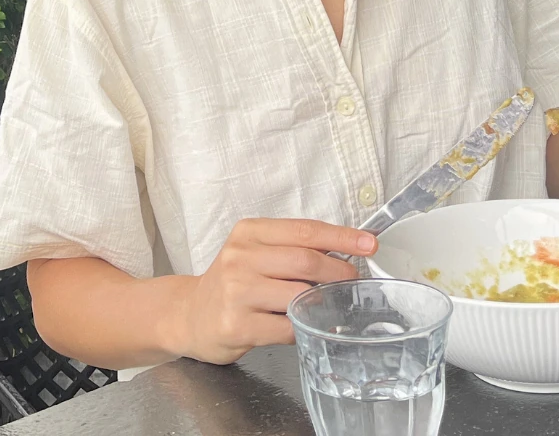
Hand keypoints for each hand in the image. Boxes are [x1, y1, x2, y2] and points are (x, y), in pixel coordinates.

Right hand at [173, 218, 373, 363]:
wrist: (188, 314)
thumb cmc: (231, 283)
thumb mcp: (253, 253)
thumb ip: (289, 249)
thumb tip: (342, 252)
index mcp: (248, 233)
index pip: (304, 230)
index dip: (341, 237)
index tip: (369, 243)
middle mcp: (240, 258)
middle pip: (305, 262)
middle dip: (339, 272)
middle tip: (354, 280)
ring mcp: (237, 293)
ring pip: (298, 296)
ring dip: (321, 303)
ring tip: (327, 305)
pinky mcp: (237, 325)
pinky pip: (287, 328)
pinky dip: (303, 327)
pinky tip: (302, 325)